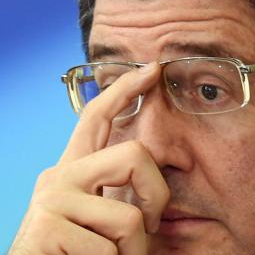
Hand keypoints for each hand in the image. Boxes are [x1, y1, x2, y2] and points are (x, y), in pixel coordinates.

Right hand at [9, 62, 169, 254]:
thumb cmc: (76, 254)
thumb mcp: (101, 219)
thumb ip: (119, 195)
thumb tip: (156, 179)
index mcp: (73, 170)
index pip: (97, 117)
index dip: (124, 89)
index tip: (152, 69)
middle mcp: (59, 176)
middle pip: (134, 155)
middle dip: (157, 195)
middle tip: (152, 223)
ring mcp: (51, 201)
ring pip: (129, 218)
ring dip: (133, 250)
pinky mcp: (45, 229)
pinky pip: (108, 251)